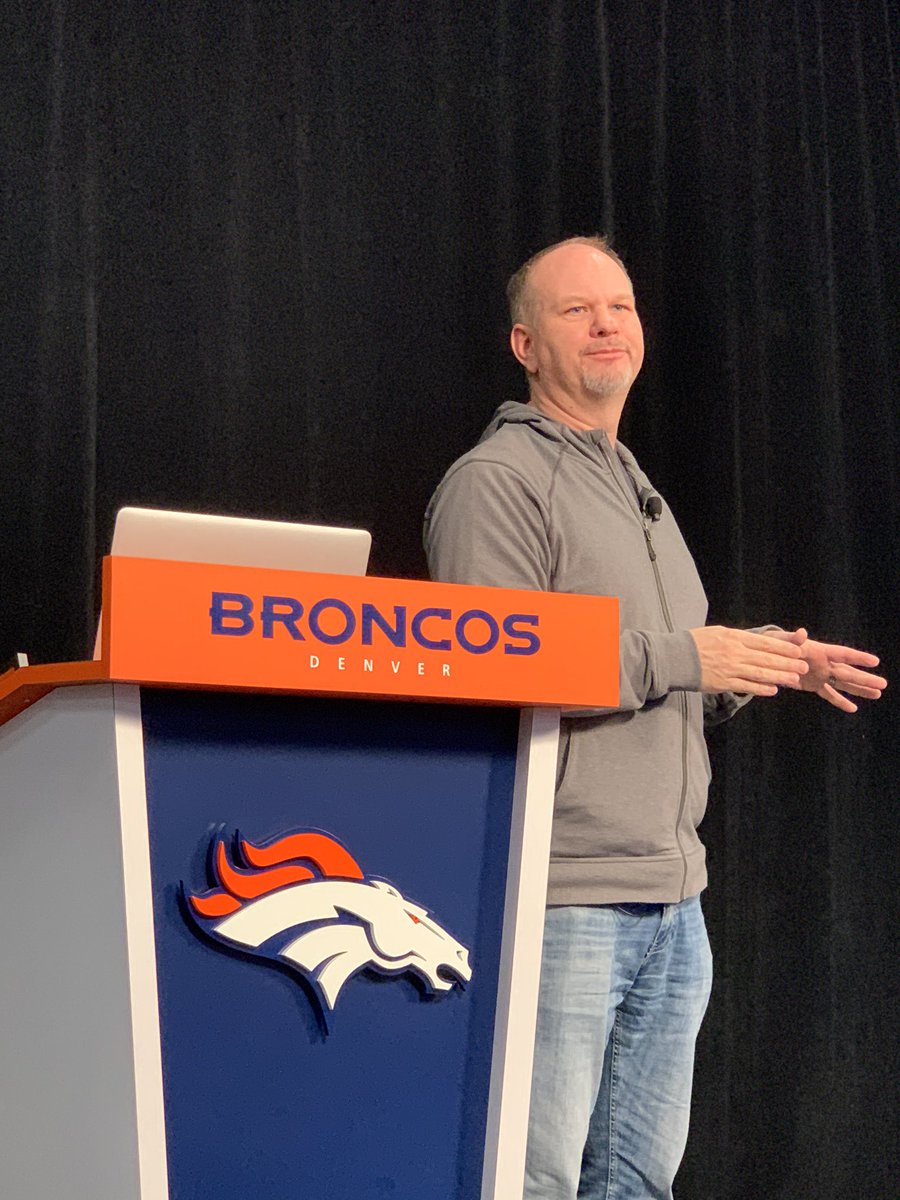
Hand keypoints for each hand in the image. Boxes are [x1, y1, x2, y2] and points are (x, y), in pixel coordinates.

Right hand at [689, 626, 808, 695]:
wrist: (675, 658)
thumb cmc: (695, 643)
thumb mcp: (718, 632)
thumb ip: (738, 638)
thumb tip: (756, 644)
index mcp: (734, 637)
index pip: (765, 642)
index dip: (783, 647)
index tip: (798, 651)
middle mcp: (735, 652)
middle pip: (767, 658)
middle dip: (788, 663)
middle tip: (804, 666)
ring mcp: (730, 668)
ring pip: (760, 673)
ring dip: (780, 676)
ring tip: (794, 679)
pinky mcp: (723, 682)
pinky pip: (747, 686)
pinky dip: (761, 688)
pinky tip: (774, 690)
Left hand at [769, 629, 886, 712]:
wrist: (768, 655)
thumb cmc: (776, 644)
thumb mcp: (781, 640)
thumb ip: (793, 639)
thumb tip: (802, 632)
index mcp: (819, 651)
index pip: (842, 654)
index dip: (858, 657)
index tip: (875, 661)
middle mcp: (825, 664)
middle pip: (848, 672)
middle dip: (865, 679)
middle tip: (883, 684)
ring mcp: (821, 675)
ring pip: (844, 684)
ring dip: (860, 690)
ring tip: (878, 694)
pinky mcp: (814, 685)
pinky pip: (829, 694)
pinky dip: (839, 702)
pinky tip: (853, 709)